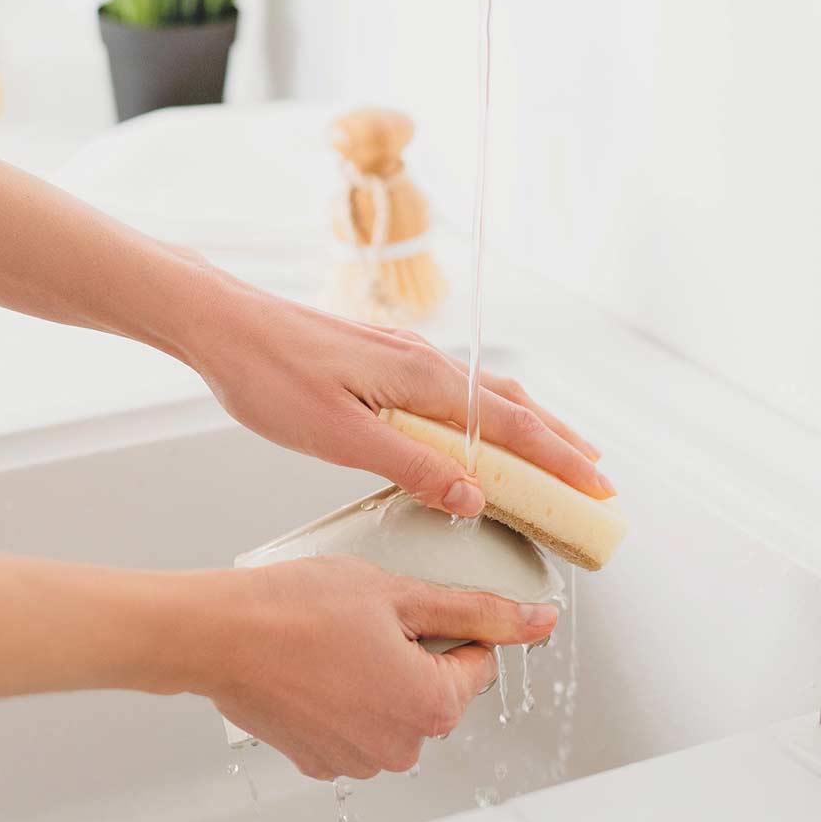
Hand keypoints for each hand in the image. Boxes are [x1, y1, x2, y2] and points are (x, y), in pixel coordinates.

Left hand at [188, 274, 613, 516]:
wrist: (223, 325)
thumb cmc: (270, 378)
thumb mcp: (338, 435)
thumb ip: (410, 464)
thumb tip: (475, 496)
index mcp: (422, 379)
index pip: (510, 425)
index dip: (559, 460)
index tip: (597, 489)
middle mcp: (425, 360)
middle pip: (512, 405)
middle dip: (560, 442)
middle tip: (597, 479)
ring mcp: (406, 355)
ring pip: (486, 394)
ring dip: (530, 426)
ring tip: (560, 452)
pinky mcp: (385, 356)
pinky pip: (456, 388)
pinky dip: (488, 414)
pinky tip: (480, 428)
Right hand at [189, 555, 557, 779]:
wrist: (219, 634)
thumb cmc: (298, 607)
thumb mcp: (398, 592)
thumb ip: (475, 610)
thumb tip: (536, 620)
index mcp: (431, 707)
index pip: (479, 663)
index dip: (451, 623)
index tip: (417, 605)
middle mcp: (400, 747)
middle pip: (436, 687)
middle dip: (414, 648)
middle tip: (369, 614)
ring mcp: (356, 760)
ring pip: (394, 704)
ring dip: (379, 671)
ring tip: (337, 635)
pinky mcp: (319, 760)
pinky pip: (355, 721)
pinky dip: (346, 692)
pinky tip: (317, 660)